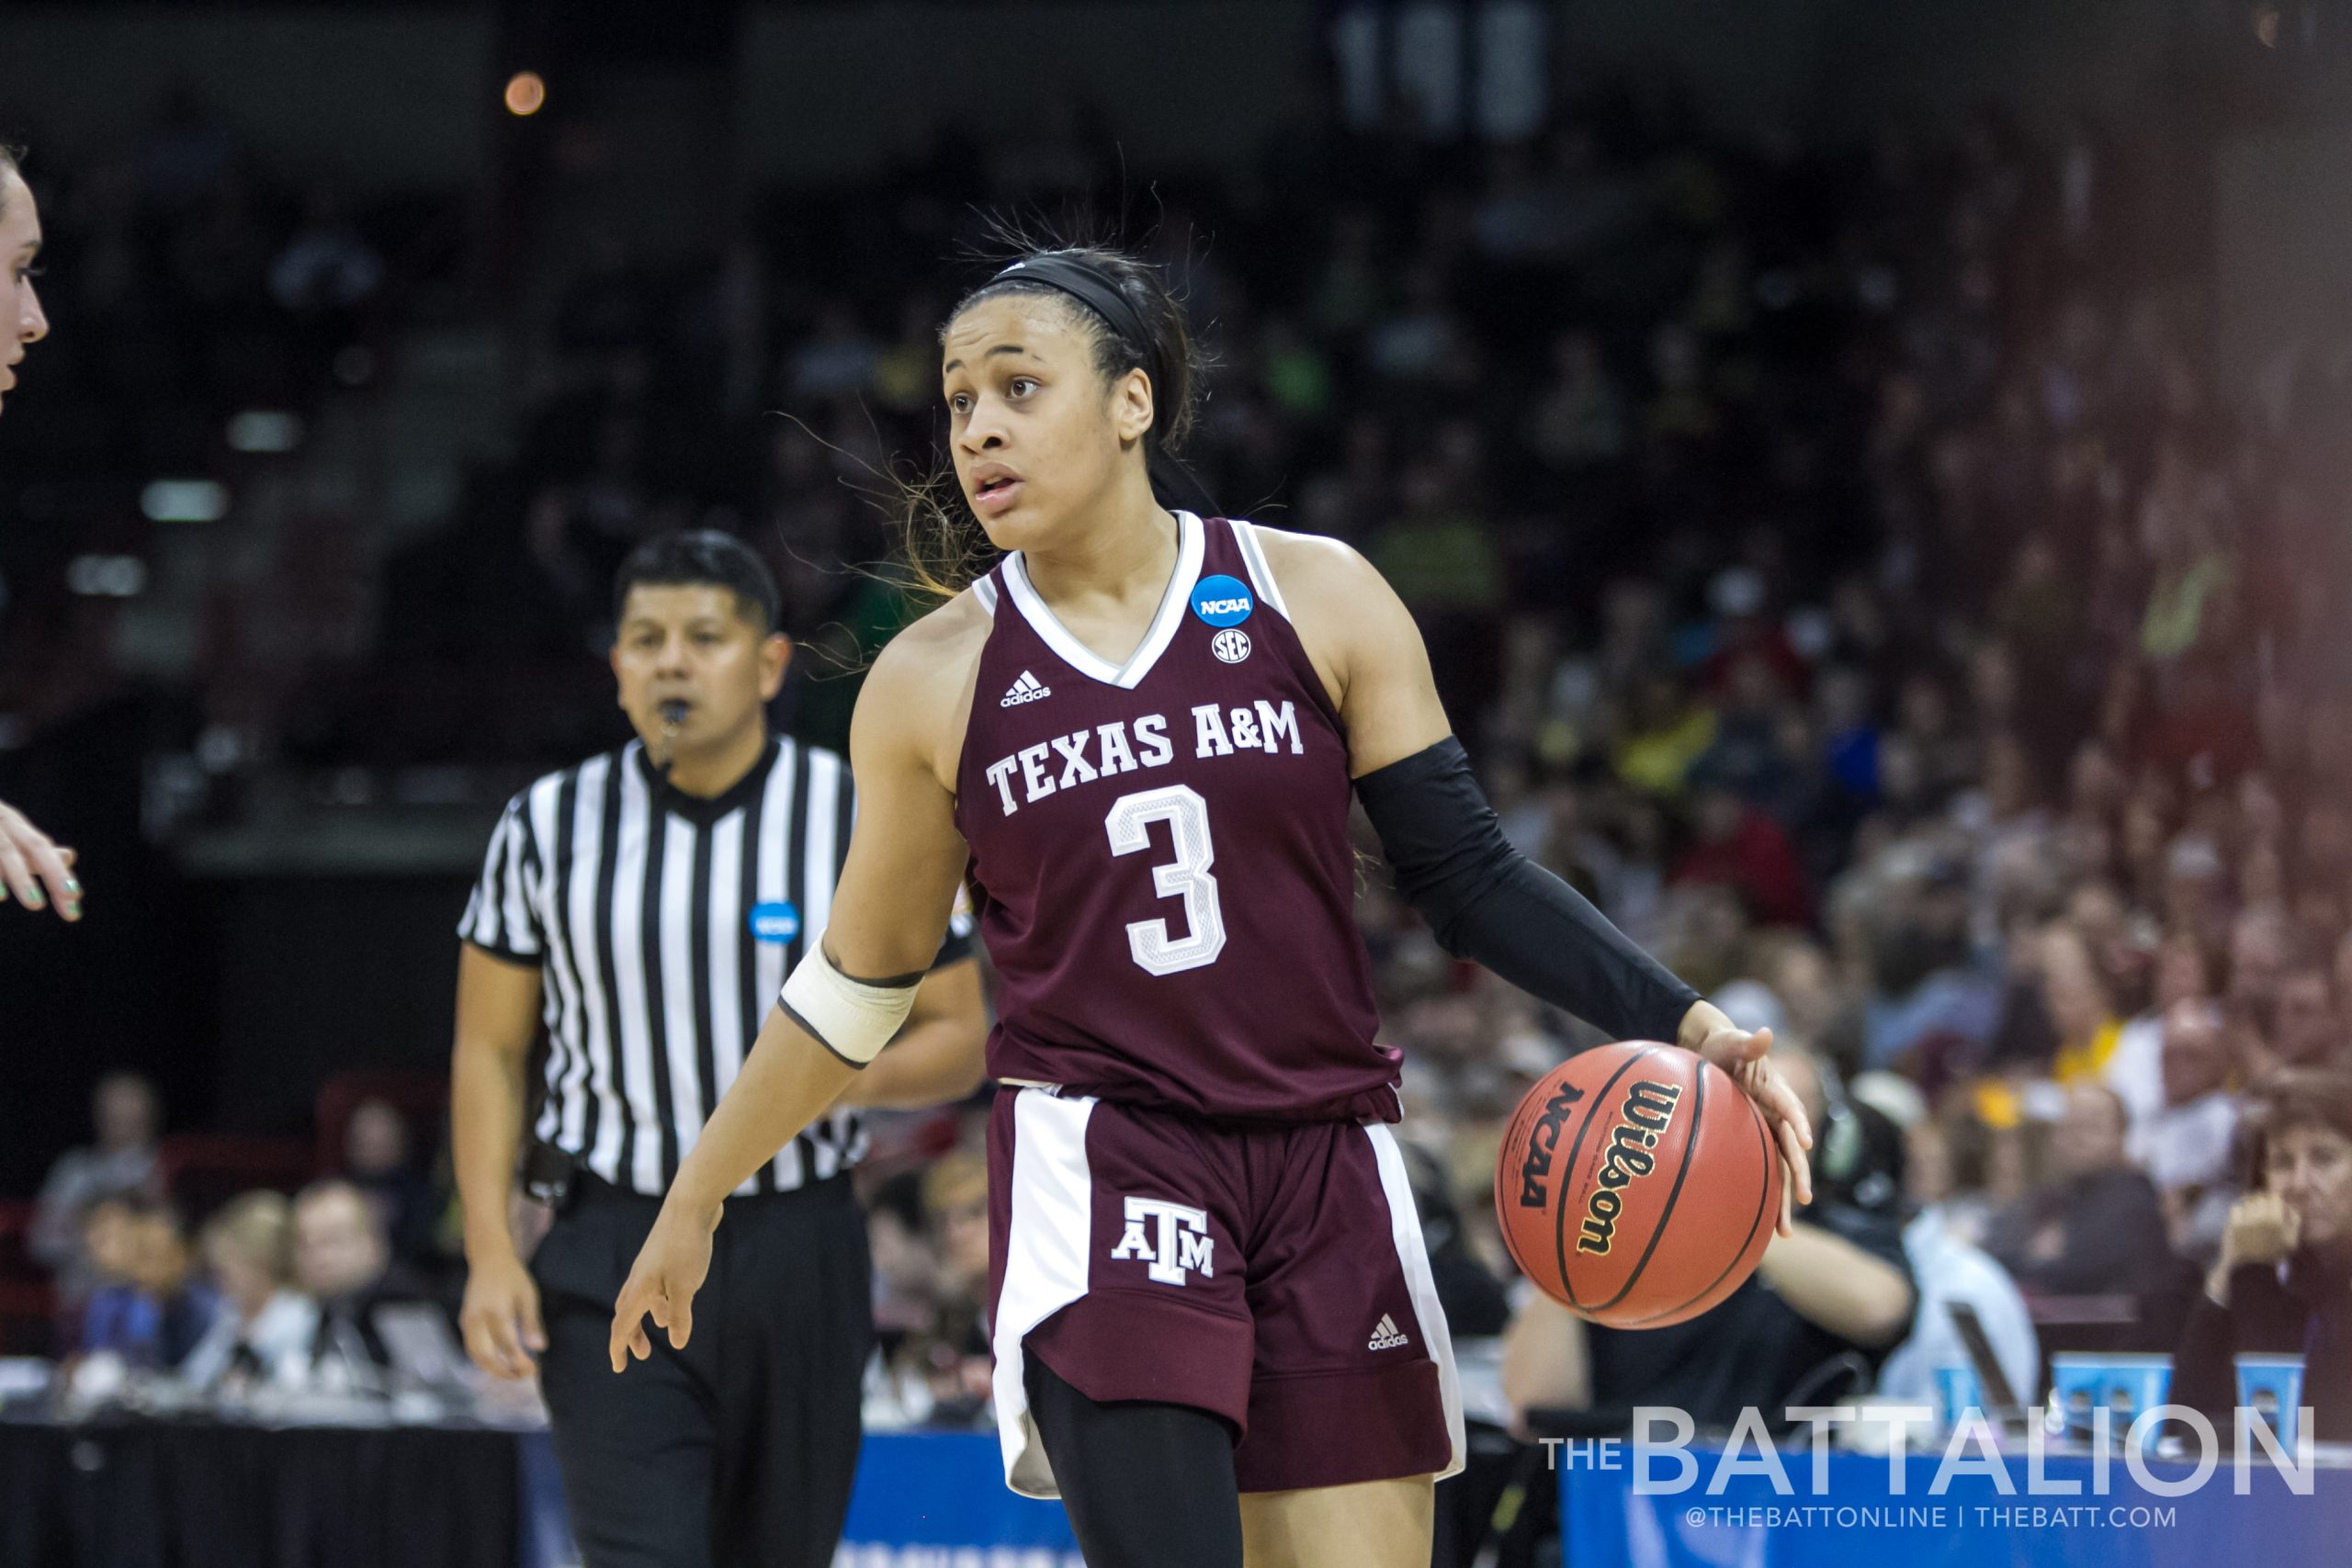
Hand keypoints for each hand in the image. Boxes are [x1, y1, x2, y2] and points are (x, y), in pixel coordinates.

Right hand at [0, 799, 79, 920]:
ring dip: (18, 877)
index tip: (76, 897)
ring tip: (36, 903)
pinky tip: (0, 896)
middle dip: (51, 872)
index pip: (41, 848)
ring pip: (4, 850)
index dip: (58, 872)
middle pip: (30, 845)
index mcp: (12, 823)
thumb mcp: (8, 833)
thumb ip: (33, 851)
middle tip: (72, 898)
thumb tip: (69, 857)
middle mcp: (0, 820)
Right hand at [459, 1249, 546, 1379]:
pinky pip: (471, 1347)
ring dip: (493, 1368)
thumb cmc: (512, 1277)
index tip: (533, 1370)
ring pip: (475, 1355)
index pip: (506, 1345)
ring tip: (513, 1373)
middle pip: (485, 1355)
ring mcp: (467, 1321)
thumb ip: (531, 1323)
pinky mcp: (464, 1322)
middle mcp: (477, 1319)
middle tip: (524, 1376)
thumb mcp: (528, 1296)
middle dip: (504, 1371)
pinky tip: (500, 1363)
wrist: (488, 1260)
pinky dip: (484, 1360)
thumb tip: (539, 1349)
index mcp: (496, 1311)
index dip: (518, 1362)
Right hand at [608, 1197, 720, 1372]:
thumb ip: (679, 1316)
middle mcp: (640, 1278)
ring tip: (663, 1327)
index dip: (618, 1349)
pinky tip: (678, 1298)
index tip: (619, 1368)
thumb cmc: (686, 1245)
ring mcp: (651, 1265)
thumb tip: (677, 1343)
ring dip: (648, 1317)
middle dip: (632, 1336)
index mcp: (639, 1289)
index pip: (621, 1326)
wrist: (692, 1203)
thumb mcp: (686, 1287)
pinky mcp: (664, 1256)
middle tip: (643, 1355)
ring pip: (641, 1298)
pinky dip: (659, 1299)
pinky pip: (655, 1285)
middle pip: (627, 1313)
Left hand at [1680, 1002, 1813, 1236]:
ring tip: (1784, 1233)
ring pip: (1780, 1169)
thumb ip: (1748, 1042)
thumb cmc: (1723, 1045)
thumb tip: (1764, 1032)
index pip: (1789, 1107)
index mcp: (1774, 1090)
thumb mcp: (1732, 1040)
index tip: (1802, 1141)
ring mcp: (1766, 1132)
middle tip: (1805, 1199)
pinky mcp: (1753, 1144)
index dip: (1797, 1123)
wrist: (1712, 1052)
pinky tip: (1759, 1228)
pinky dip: (1763, 1198)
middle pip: (1791, 1149)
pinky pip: (1761, 1172)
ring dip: (1784, 1200)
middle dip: (1799, 1174)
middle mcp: (1776, 1115)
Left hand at [2220, 1190, 2299, 1273]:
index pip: (2274, 1197)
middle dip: (2260, 1202)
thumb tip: (2289, 1204)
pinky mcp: (2233, 1225)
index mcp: (2278, 1221)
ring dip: (2249, 1205)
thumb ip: (2294, 1220)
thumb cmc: (2273, 1255)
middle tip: (2261, 1211)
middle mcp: (2262, 1218)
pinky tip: (2241, 1220)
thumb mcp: (2291, 1240)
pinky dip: (2238, 1212)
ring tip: (2251, 1215)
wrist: (2251, 1269)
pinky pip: (2235, 1208)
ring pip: (2247, 1201)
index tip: (2271, 1205)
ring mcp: (2246, 1221)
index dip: (2273, 1199)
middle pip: (2259, 1197)